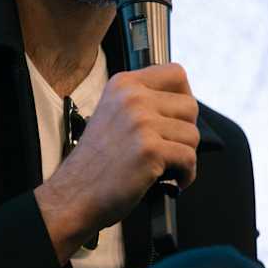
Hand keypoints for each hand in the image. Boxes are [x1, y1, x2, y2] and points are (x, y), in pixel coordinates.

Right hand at [34, 63, 198, 262]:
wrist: (75, 194)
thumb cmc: (97, 162)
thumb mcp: (113, 114)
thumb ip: (142, 102)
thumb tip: (184, 103)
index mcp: (123, 84)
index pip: (176, 73)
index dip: (184, 97)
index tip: (177, 118)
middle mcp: (132, 97)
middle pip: (190, 106)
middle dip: (185, 132)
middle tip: (169, 148)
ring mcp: (140, 122)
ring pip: (192, 135)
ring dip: (184, 156)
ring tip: (165, 166)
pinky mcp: (150, 150)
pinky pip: (189, 158)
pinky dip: (186, 175)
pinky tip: (170, 181)